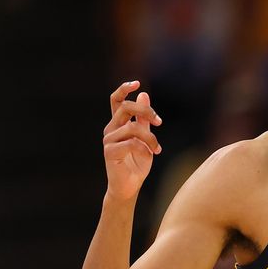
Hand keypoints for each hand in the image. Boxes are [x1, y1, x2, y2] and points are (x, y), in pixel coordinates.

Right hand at [102, 80, 162, 200]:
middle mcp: (110, 129)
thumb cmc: (137, 163)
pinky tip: (150, 154)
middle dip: (145, 111)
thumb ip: (144, 119)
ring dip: (150, 137)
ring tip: (157, 148)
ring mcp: (108, 140)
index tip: (137, 83)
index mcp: (117, 123)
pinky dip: (144, 147)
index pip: (116, 100)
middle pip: (125, 107)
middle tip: (159, 121)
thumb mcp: (145, 138)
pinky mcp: (109, 152)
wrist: (129, 186)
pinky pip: (131, 143)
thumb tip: (144, 95)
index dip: (124, 88)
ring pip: (132, 127)